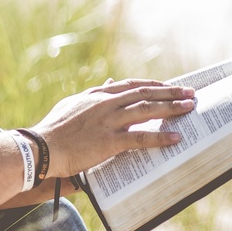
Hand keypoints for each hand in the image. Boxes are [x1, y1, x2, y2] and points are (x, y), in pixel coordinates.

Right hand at [30, 78, 195, 176]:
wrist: (40, 147)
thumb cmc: (53, 129)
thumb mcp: (72, 104)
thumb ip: (93, 94)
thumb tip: (107, 83)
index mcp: (98, 96)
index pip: (132, 86)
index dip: (154, 85)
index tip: (170, 86)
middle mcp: (106, 104)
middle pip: (145, 94)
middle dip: (170, 93)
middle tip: (191, 93)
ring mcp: (109, 121)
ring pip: (147, 110)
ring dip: (171, 108)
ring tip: (190, 107)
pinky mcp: (109, 141)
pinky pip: (140, 138)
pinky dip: (160, 137)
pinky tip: (176, 137)